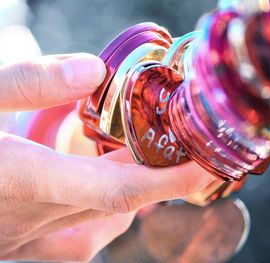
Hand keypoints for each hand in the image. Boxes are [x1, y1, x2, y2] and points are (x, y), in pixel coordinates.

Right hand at [0, 53, 213, 260]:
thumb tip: (94, 70)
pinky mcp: (19, 242)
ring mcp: (24, 237)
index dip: (171, 182)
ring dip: (131, 190)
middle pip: (118, 200)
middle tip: (174, 140)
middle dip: (156, 174)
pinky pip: (78, 239)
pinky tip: (100, 188)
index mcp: (23, 179)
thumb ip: (30, 83)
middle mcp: (30, 218)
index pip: (117, 190)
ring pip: (103, 223)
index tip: (205, 165)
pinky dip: (103, 212)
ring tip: (137, 156)